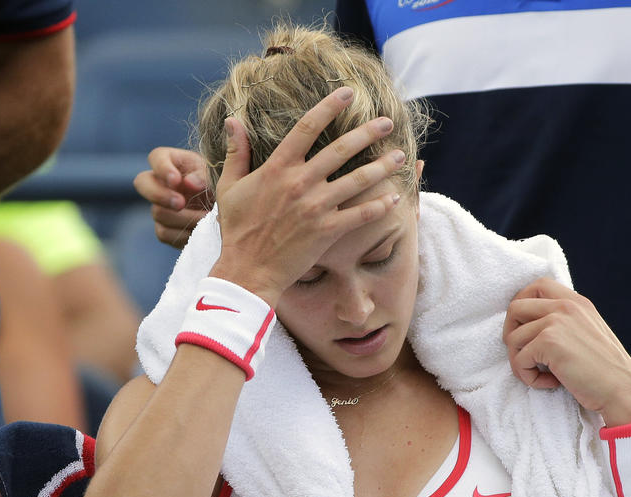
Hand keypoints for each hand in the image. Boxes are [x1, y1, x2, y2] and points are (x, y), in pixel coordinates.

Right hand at [133, 147, 212, 248]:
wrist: (227, 212)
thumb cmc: (220, 186)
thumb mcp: (215, 176)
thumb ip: (203, 176)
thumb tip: (188, 183)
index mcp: (173, 162)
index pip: (156, 158)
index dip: (162, 169)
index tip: (176, 180)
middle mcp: (161, 183)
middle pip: (142, 183)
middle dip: (160, 195)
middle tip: (180, 204)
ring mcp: (160, 206)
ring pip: (157, 212)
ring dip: (182, 218)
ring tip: (204, 219)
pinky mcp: (164, 228)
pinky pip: (164, 233)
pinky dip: (183, 234)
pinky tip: (199, 232)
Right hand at [209, 87, 406, 306]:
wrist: (248, 270)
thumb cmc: (237, 230)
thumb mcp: (229, 187)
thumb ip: (236, 152)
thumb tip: (233, 120)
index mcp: (277, 168)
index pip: (307, 127)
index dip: (329, 107)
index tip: (347, 93)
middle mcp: (300, 182)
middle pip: (341, 149)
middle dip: (368, 132)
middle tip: (387, 122)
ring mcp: (316, 207)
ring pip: (358, 180)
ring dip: (383, 166)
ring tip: (401, 156)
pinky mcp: (327, 231)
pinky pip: (361, 214)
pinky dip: (380, 206)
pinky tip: (395, 197)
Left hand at [502, 277, 630, 425]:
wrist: (623, 390)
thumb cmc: (604, 370)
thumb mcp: (587, 332)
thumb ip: (565, 322)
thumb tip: (531, 326)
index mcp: (576, 302)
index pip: (538, 286)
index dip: (522, 305)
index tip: (524, 329)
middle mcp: (565, 306)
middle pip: (515, 307)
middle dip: (510, 334)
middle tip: (525, 356)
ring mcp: (556, 322)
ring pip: (512, 338)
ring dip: (521, 363)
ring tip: (543, 376)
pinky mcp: (548, 342)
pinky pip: (519, 360)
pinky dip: (529, 377)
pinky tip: (551, 383)